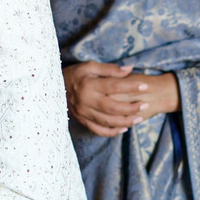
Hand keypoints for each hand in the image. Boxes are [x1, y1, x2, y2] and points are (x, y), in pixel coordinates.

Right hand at [64, 63, 178, 137]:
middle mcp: (86, 101)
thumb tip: (129, 70)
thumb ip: (110, 69)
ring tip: (139, 119)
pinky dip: (112, 132)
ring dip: (125, 121)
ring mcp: (83, 113)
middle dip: (131, 108)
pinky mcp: (82, 121)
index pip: (114, 86)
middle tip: (145, 105)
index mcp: (89, 85)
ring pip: (107, 122)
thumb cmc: (75, 74)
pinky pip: (98, 130)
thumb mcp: (90, 66)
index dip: (131, 87)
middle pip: (113, 108)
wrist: (53, 87)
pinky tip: (124, 129)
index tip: (145, 87)